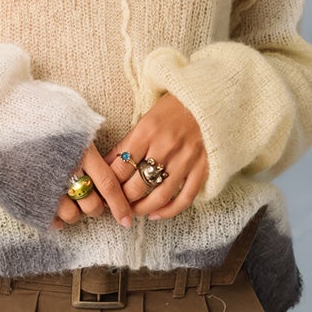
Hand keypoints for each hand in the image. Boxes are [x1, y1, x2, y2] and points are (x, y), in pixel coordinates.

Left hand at [52, 92, 208, 226]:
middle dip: (121, 199)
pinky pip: (184, 198)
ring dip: (141, 209)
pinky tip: (155, 214)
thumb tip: (106, 164)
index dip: (108, 182)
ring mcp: (186, 160)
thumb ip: (128, 142)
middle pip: (137, 185)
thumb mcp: (147, 117)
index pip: (120, 165)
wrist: (210, 97)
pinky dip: (168, 211)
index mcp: (148, 131)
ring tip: (131, 212)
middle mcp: (166, 147)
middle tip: (114, 204)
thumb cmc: (174, 106)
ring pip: (159, 196)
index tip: (102, 190)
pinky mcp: (202, 168)